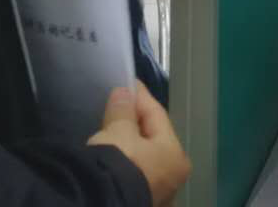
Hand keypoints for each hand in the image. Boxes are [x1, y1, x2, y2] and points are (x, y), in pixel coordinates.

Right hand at [88, 82, 189, 205]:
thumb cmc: (119, 164)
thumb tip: (124, 93)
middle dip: (135, 122)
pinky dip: (125, 161)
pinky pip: (134, 173)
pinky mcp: (139, 200)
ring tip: (112, 128)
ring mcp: (158, 193)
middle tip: (118, 105)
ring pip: (143, 158)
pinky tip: (112, 155)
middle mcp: (174, 177)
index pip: (157, 115)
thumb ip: (123, 110)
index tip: (127, 83)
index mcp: (177, 155)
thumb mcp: (118, 132)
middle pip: (152, 138)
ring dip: (130, 143)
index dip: (140, 97)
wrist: (101, 203)